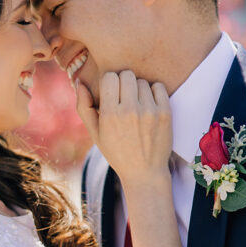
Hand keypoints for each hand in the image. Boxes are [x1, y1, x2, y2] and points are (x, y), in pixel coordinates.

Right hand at [77, 70, 171, 184]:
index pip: (110, 77)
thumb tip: (80, 82)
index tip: (112, 94)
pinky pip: (159, 87)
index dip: (110, 83)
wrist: (144, 172)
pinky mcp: (165, 113)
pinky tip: (149, 106)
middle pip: (127, 74)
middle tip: (125, 98)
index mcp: (109, 114)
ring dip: (139, 90)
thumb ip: (84, 107)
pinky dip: (154, 93)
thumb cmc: (117, 152)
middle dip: (124, 83)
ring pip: (142, 81)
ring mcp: (149, 111)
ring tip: (137, 106)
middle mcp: (129, 110)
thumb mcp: (95, 133)